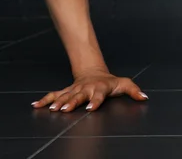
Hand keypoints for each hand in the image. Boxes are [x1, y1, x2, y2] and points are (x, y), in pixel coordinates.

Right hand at [30, 68, 148, 111]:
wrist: (94, 73)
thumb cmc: (110, 82)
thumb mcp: (124, 84)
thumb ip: (134, 91)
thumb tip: (144, 97)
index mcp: (100, 88)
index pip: (98, 96)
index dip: (95, 102)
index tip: (90, 108)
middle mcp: (86, 89)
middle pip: (78, 96)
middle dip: (72, 103)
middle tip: (64, 110)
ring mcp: (75, 90)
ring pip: (65, 96)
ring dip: (58, 102)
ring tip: (51, 109)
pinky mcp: (67, 91)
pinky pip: (54, 95)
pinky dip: (45, 99)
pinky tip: (36, 105)